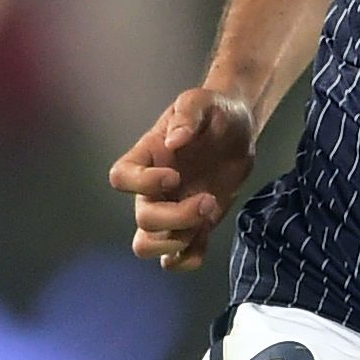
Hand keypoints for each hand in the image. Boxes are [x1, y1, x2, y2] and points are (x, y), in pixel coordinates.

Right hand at [108, 88, 258, 271]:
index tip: (174, 175)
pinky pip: (178, 258)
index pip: (121, 178)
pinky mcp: (193, 227)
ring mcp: (171, 211)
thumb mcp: (202, 101)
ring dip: (177, 242)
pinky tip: (206, 237)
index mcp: (146, 157)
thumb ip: (187, 115)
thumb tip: (174, 141)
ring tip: (206, 218)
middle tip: (208, 199)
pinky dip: (188, 258)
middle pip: (143, 219)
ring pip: (150, 245)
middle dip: (175, 217)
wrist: (238, 130)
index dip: (142, 184)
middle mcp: (151, 189)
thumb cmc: (215, 111)